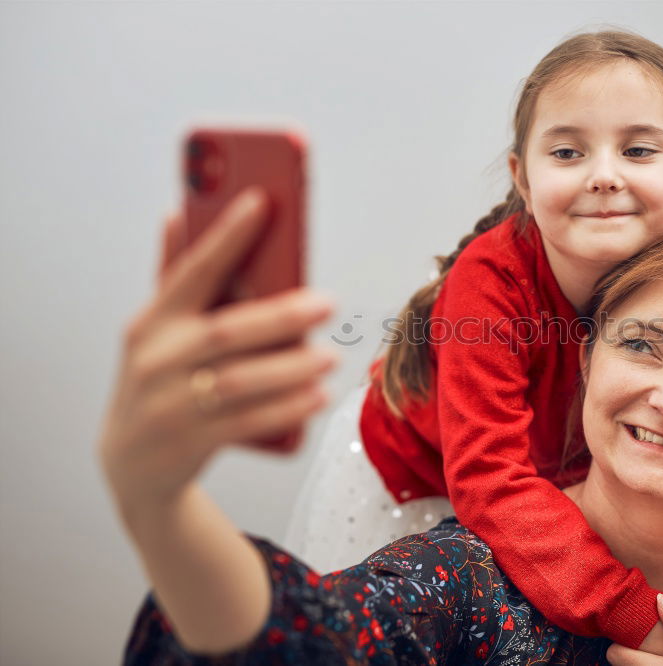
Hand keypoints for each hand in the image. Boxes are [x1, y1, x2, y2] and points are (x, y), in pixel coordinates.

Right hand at [98, 187, 337, 524]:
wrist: (131, 464)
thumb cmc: (159, 380)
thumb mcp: (157, 330)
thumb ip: (174, 276)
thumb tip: (178, 214)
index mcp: (152, 322)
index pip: (193, 271)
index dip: (226, 236)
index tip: (262, 201)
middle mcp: (156, 360)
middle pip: (226, 331)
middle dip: (281, 315)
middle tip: (328, 303)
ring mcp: (170, 405)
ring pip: (238, 381)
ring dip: (291, 368)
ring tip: (330, 358)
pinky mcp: (189, 443)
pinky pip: (246, 423)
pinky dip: (286, 409)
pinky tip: (318, 397)